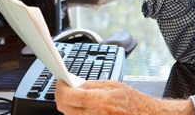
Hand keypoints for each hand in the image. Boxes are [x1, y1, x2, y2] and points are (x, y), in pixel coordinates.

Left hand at [55, 80, 194, 113]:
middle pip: (65, 108)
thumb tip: (75, 84)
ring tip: (73, 97)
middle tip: (64, 88)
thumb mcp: (113, 85)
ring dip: (68, 105)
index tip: (60, 82)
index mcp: (100, 101)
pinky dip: (76, 113)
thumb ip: (92, 86)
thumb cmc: (134, 102)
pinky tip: (81, 107)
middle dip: (61, 96)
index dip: (60, 88)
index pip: (70, 96)